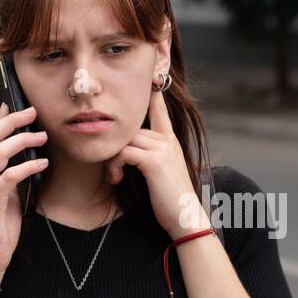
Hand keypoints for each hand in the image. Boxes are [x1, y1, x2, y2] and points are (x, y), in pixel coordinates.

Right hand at [0, 102, 48, 280]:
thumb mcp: (7, 197)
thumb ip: (12, 177)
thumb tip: (28, 159)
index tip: (12, 103)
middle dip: (11, 121)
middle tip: (31, 112)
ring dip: (21, 140)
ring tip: (41, 136)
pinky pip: (10, 176)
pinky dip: (28, 166)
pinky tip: (42, 163)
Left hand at [106, 90, 207, 237]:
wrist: (186, 219)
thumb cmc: (171, 201)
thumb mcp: (161, 174)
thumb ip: (149, 158)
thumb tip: (129, 154)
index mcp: (170, 141)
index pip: (159, 110)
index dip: (153, 95)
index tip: (151, 79)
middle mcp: (167, 140)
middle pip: (130, 127)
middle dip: (115, 145)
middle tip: (111, 169)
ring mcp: (162, 148)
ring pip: (125, 140)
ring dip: (112, 158)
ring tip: (114, 176)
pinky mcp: (154, 161)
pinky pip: (124, 152)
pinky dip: (115, 165)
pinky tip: (116, 179)